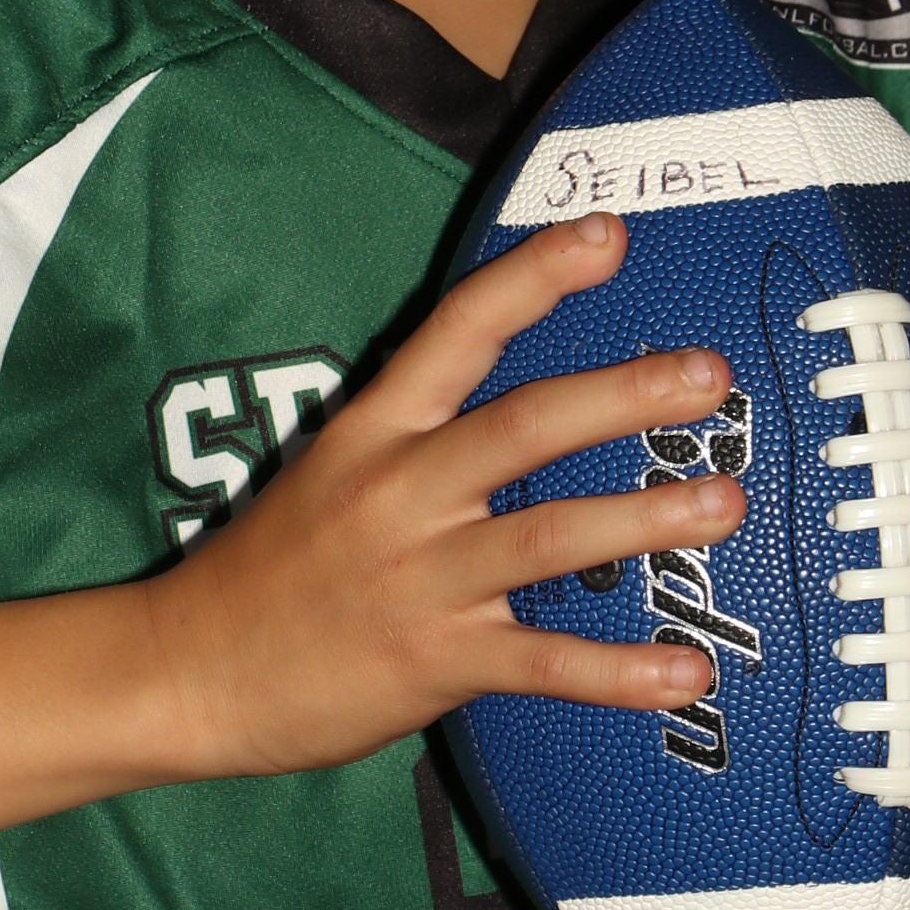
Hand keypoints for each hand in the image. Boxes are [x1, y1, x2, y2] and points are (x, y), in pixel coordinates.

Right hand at [144, 213, 744, 778]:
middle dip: (624, 395)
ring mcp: (420, 578)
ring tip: (723, 502)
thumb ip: (418, 435)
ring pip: (548, 537)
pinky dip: (621, 672)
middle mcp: (400, 493)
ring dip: (645, 518)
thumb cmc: (268, 571)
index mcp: (374, 432)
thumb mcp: (329, 470)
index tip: (608, 236)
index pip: (459, 331)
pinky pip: (544, 663)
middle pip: (525, 427)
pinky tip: (687, 672)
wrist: (185, 673)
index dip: (536, 278)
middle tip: (708, 376)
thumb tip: (527, 404)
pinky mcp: (435, 661)